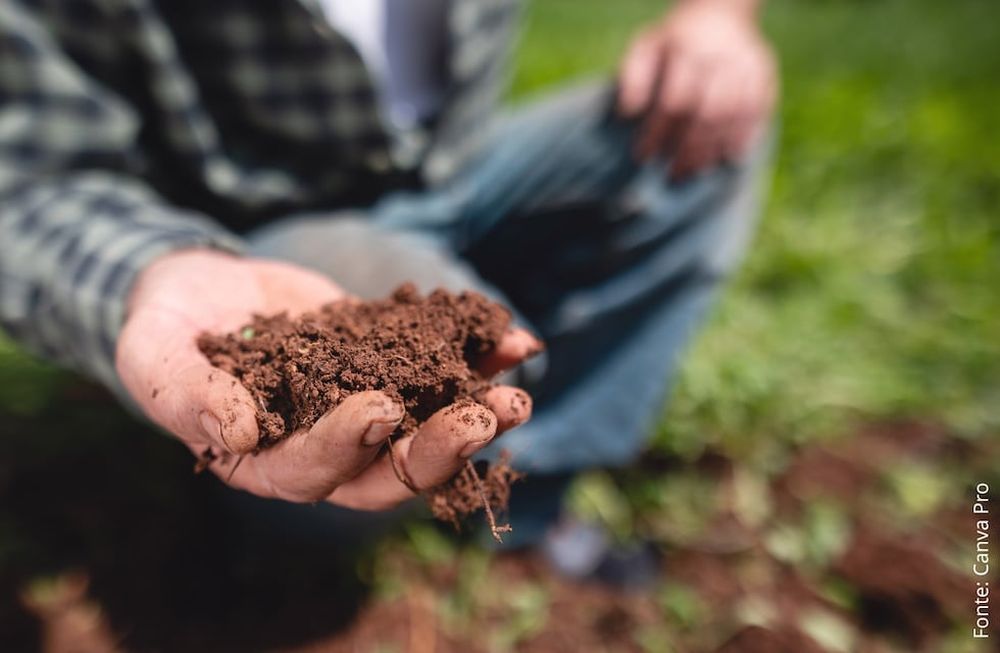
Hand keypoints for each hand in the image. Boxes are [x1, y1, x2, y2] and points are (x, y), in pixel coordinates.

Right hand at [116, 249, 537, 508]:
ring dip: (476, 413)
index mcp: (268, 462)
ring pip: (429, 426)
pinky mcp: (389, 364)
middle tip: (486, 417)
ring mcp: (365, 405)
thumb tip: (237, 435)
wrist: (199, 288)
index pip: (316, 472)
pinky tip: (516, 339)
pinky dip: (478, 357)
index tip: (379, 408)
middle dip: (441, 448)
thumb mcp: (156, 359)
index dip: (349, 447)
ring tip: (516, 391)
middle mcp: (327, 446)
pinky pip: (439, 367)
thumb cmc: (164, 331)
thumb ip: (189, 397)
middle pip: (392, 469)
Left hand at [618, 0, 776, 178]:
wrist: (721, 13)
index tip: (644, 156)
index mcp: (688, 51)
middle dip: (688, 150)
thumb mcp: (646, 47)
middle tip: (673, 175)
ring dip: (714, 150)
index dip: (658, 132)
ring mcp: (747, 67)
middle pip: (707, 114)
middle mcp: (721, 59)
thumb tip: (627, 113)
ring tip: (695, 172)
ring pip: (733, 118)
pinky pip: (758, 113)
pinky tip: (729, 159)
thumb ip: (634, 77)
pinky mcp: (765, 75)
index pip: (673, 101)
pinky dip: (744, 138)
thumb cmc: (674, 40)